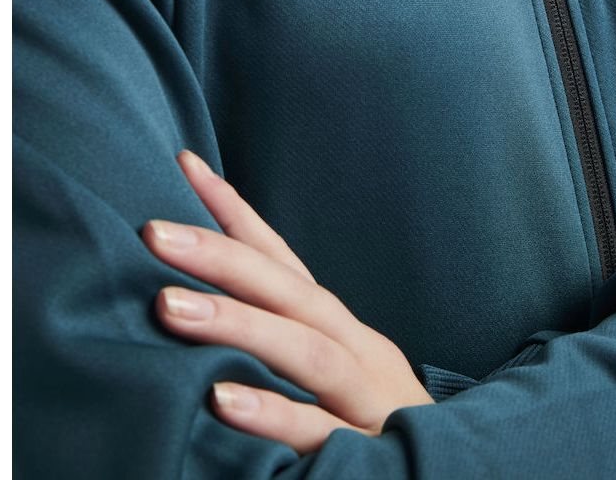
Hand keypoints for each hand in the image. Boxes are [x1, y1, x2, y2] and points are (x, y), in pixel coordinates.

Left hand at [142, 150, 434, 453]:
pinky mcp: (370, 452)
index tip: (185, 166)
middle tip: (154, 232)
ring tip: (170, 306)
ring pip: (305, 350)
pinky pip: (319, 431)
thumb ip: (281, 338)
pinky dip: (274, 412)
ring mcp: (366, 397)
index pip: (282, 260)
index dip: (234, 214)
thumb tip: (202, 302)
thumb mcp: (333, 368)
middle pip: (289, 292)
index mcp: (339, 327)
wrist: (461, 471)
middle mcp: (355, 348)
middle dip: (222, 257)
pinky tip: (221, 400)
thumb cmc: (375, 418)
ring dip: (239, 323)